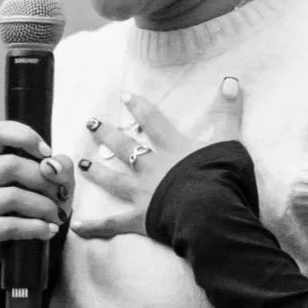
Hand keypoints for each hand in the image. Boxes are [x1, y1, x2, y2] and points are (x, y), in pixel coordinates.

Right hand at [0, 120, 75, 263]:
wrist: (22, 245)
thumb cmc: (37, 205)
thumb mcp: (56, 182)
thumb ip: (60, 167)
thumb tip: (52, 166)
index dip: (24, 137)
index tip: (47, 153)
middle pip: (9, 165)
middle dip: (43, 180)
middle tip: (61, 195)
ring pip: (12, 196)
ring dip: (44, 207)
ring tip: (57, 217)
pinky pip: (8, 225)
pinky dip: (35, 228)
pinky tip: (49, 231)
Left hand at [71, 76, 243, 239]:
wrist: (209, 209)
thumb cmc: (221, 176)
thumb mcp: (229, 140)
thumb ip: (228, 113)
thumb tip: (231, 81)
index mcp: (172, 149)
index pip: (153, 122)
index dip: (140, 107)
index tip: (125, 96)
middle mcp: (151, 168)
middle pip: (125, 147)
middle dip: (107, 134)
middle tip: (90, 124)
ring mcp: (142, 193)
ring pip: (114, 180)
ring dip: (97, 172)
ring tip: (83, 164)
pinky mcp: (139, 218)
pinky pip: (113, 224)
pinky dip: (95, 226)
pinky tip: (76, 226)